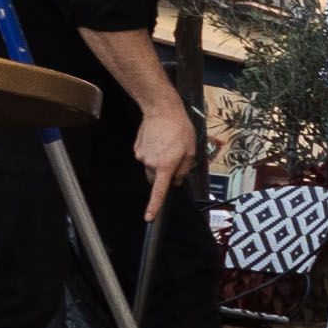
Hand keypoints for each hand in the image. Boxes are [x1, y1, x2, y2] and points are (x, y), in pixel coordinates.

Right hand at [133, 100, 199, 219]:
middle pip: (154, 179)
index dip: (154, 206)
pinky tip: (158, 140)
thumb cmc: (179, 129)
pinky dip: (152, 152)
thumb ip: (184, 169)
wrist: (161, 110)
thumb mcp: (190, 150)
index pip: (159, 191)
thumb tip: (177, 180)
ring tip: (166, 145)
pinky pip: (145, 156)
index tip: (149, 217)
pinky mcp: (136, 148)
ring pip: (150, 167)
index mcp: (165, 166)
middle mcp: (150, 163)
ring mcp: (141, 156)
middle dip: (162, 175)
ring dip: (157, 162)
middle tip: (173, 159)